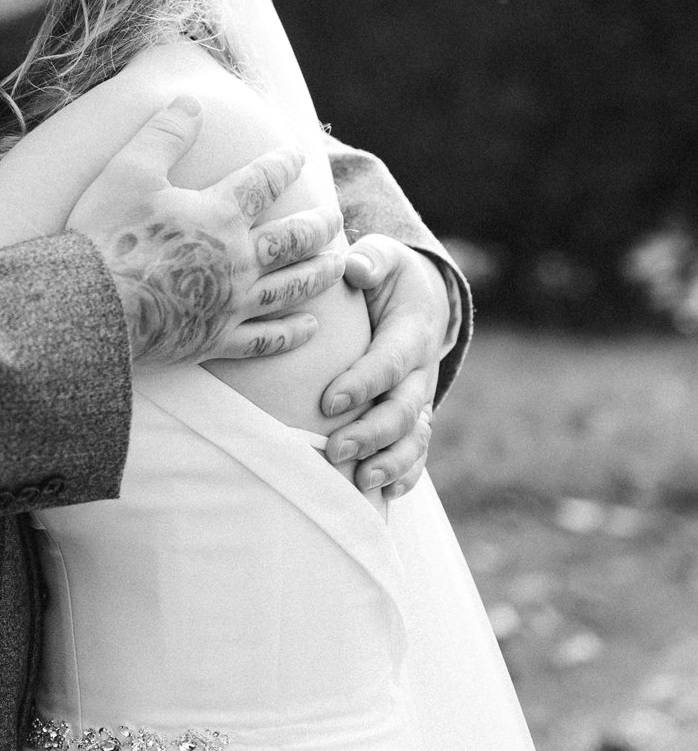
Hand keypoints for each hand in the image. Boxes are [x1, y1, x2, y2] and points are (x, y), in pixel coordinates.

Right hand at [68, 95, 347, 366]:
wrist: (91, 306)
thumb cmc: (107, 234)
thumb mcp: (129, 171)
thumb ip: (165, 134)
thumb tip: (191, 101)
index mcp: (219, 214)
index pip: (263, 181)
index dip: (283, 163)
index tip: (297, 153)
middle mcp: (237, 259)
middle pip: (293, 239)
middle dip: (318, 225)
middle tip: (334, 217)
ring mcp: (231, 302)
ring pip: (290, 288)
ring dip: (318, 274)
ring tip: (337, 265)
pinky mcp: (217, 338)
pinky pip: (266, 339)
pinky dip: (292, 333)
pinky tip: (310, 328)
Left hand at [323, 237, 450, 496]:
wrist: (420, 299)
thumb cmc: (387, 275)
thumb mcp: (384, 256)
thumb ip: (373, 259)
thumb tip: (356, 268)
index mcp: (411, 332)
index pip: (390, 362)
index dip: (364, 383)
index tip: (329, 402)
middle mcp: (420, 372)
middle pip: (403, 410)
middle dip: (371, 433)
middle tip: (334, 450)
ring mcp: (419, 398)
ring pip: (413, 438)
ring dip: (390, 463)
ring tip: (362, 482)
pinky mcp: (413, 417)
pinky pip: (416, 452)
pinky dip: (405, 475)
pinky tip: (384, 493)